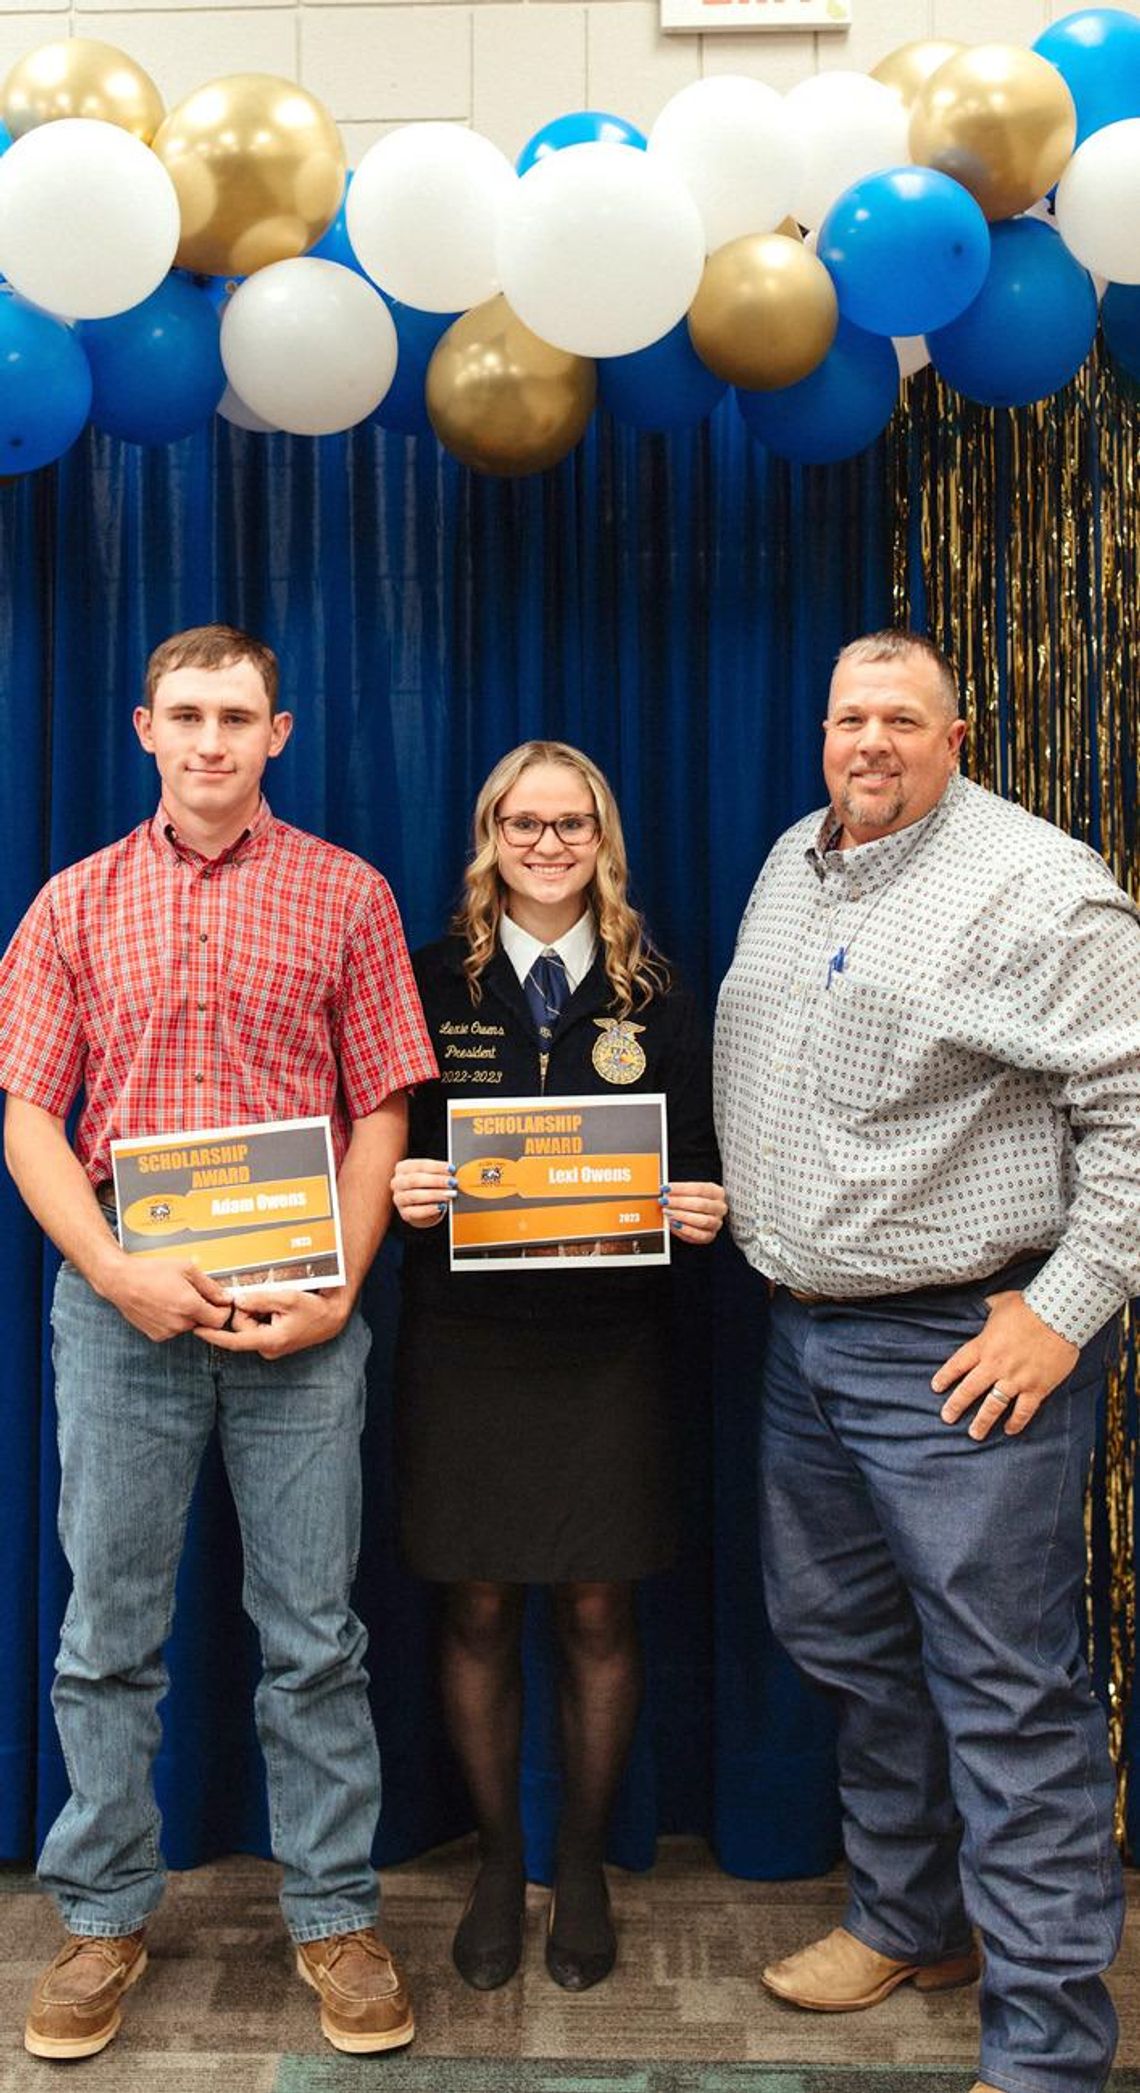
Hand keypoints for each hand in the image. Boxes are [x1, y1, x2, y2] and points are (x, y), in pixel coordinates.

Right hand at [107, 1256, 231, 1342]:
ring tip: (174, 1296)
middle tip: (194, 1294)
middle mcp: (179, 1323)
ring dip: (188, 1315)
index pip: (219, 1320)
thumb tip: (225, 1297)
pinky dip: (174, 1320)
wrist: (121, 1281)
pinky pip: (174, 1330)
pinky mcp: (156, 1335)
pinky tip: (164, 1305)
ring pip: (188, 1326)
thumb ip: (210, 1286)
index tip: (221, 1303)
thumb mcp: (186, 1269)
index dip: (223, 1311)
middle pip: (204, 1323)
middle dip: (205, 1310)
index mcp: (189, 1306)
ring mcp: (167, 1331)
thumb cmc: (150, 1271)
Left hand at [196, 1285, 349, 1358]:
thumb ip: (259, 1299)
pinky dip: (263, 1313)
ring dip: (258, 1310)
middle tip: (270, 1298)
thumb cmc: (314, 1308)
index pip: (234, 1340)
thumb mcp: (287, 1298)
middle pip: (241, 1325)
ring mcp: (270, 1345)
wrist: (331, 1317)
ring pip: (249, 1324)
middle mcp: (267, 1347)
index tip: (197, 1330)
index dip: (213, 1335)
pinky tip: (279, 1309)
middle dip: (249, 1309)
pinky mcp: (273, 1341)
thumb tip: (237, 1301)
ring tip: (279, 1304)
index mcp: (269, 1340)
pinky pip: (258, 1324)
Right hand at [391, 1156, 453, 1228]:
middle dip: (436, 1181)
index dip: (436, 1167)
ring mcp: (399, 1198)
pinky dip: (430, 1209)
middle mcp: (397, 1182)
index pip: (419, 1165)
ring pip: (415, 1196)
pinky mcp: (404, 1213)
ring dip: (435, 1195)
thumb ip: (440, 1173)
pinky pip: (416, 1212)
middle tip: (452, 1182)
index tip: (451, 1168)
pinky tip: (441, 1207)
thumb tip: (453, 1173)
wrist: (423, 1206)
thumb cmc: (429, 1186)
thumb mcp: (432, 1176)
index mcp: (403, 1168)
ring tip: (450, 1194)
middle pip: (415, 1180)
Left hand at [659, 1180, 726, 1245]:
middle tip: (665, 1201)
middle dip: (680, 1202)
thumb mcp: (689, 1193)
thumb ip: (679, 1192)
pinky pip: (699, 1235)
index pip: (700, 1189)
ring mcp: (716, 1223)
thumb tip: (664, 1191)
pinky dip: (685, 1230)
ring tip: (668, 1213)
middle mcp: (719, 1208)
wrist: (700, 1216)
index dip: (681, 1188)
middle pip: (701, 1204)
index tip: (666, 1188)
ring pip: (702, 1220)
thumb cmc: (693, 1202)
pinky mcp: (710, 1235)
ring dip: (682, 1216)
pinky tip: (675, 1224)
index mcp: (717, 1192)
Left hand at [932, 1290, 1079, 1440]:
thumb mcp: (1001, 1302)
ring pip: (993, 1406)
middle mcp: (996, 1365)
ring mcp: (1016, 1378)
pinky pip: (1023, 1410)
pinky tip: (1009, 1430)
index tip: (936, 1388)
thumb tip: (983, 1304)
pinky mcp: (1037, 1387)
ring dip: (982, 1421)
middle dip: (956, 1406)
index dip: (945, 1377)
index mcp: (984, 1345)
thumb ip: (988, 1307)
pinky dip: (1016, 1422)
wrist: (1059, 1314)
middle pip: (970, 1390)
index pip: (957, 1365)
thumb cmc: (1029, 1306)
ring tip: (974, 1434)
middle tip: (947, 1418)